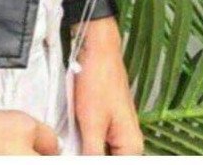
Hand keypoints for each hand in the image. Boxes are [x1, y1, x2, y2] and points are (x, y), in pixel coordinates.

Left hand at [73, 16, 143, 154]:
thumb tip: (85, 164)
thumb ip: (92, 153)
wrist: (97, 50)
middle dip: (88, 154)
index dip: (91, 162)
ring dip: (85, 150)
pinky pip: (97, 140)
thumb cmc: (97, 81)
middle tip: (70, 149)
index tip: (75, 156)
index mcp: (132, 146)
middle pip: (109, 158)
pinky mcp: (107, 121)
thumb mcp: (92, 124)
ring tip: (70, 144)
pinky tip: (72, 137)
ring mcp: (118, 130)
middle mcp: (129, 142)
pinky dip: (84, 141)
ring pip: (102, 151)